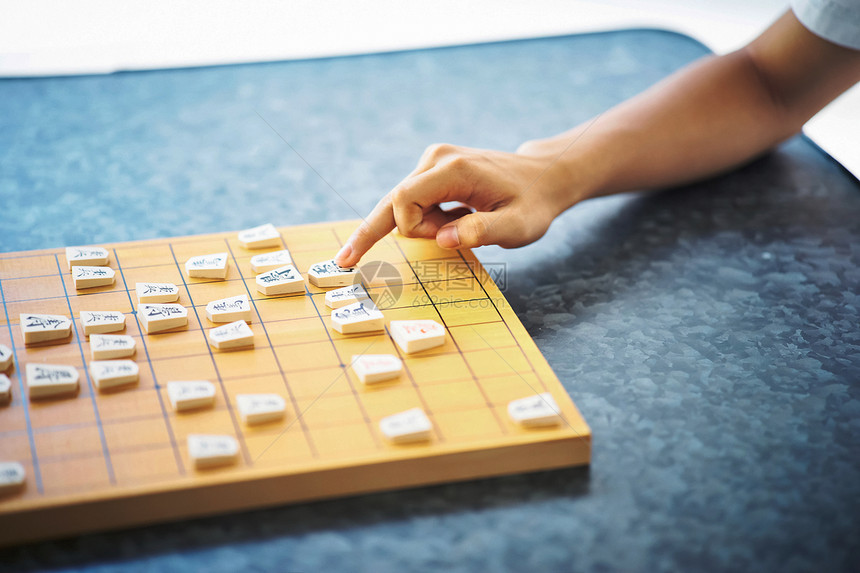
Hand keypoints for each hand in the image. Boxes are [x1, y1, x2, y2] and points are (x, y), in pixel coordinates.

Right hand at [335, 142, 577, 266]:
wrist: (543, 178)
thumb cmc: (533, 204)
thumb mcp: (518, 227)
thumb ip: (482, 231)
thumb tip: (443, 239)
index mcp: (454, 169)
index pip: (403, 200)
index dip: (410, 229)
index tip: (440, 240)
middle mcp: (436, 159)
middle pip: (391, 201)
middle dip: (378, 232)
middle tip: (344, 261)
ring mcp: (432, 161)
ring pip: (400, 204)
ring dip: (423, 227)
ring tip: (461, 225)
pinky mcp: (431, 169)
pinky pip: (411, 202)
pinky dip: (424, 220)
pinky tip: (454, 218)